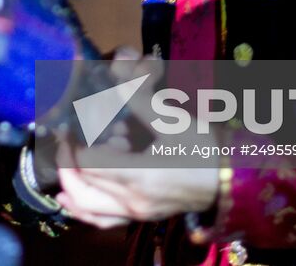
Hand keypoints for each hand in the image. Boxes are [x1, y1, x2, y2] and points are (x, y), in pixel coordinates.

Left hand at [50, 50, 216, 227]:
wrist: (231, 178)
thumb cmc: (204, 147)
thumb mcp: (172, 120)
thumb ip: (138, 100)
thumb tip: (115, 75)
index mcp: (139, 175)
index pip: (88, 162)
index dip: (73, 143)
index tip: (67, 124)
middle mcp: (133, 200)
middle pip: (81, 186)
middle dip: (66, 162)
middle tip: (64, 139)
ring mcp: (137, 213)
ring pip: (88, 208)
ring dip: (71, 187)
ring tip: (66, 164)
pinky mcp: (142, 216)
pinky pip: (103, 220)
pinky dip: (82, 210)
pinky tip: (69, 199)